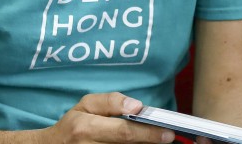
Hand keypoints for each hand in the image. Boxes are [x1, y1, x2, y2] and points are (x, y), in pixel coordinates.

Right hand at [46, 92, 174, 143]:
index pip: (124, 132)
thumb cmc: (72, 125)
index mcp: (86, 128)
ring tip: (155, 141)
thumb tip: (137, 106)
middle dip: (150, 142)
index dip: (148, 134)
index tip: (168, 133)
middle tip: (168, 137)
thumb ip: (111, 101)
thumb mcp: (85, 105)